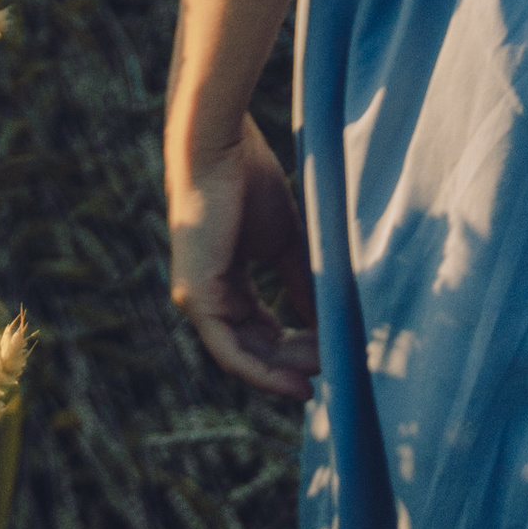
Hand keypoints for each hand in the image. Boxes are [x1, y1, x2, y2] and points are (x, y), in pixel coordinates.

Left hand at [167, 112, 318, 402]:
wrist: (220, 147)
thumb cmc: (248, 180)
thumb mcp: (284, 242)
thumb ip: (300, 281)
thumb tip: (327, 321)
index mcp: (225, 281)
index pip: (260, 329)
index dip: (295, 347)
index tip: (330, 354)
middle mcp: (207, 296)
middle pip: (255, 347)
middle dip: (295, 361)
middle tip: (333, 365)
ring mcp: (196, 299)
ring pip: (244, 355)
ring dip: (283, 372)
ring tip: (321, 377)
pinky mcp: (195, 297)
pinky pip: (229, 351)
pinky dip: (263, 372)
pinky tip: (296, 381)